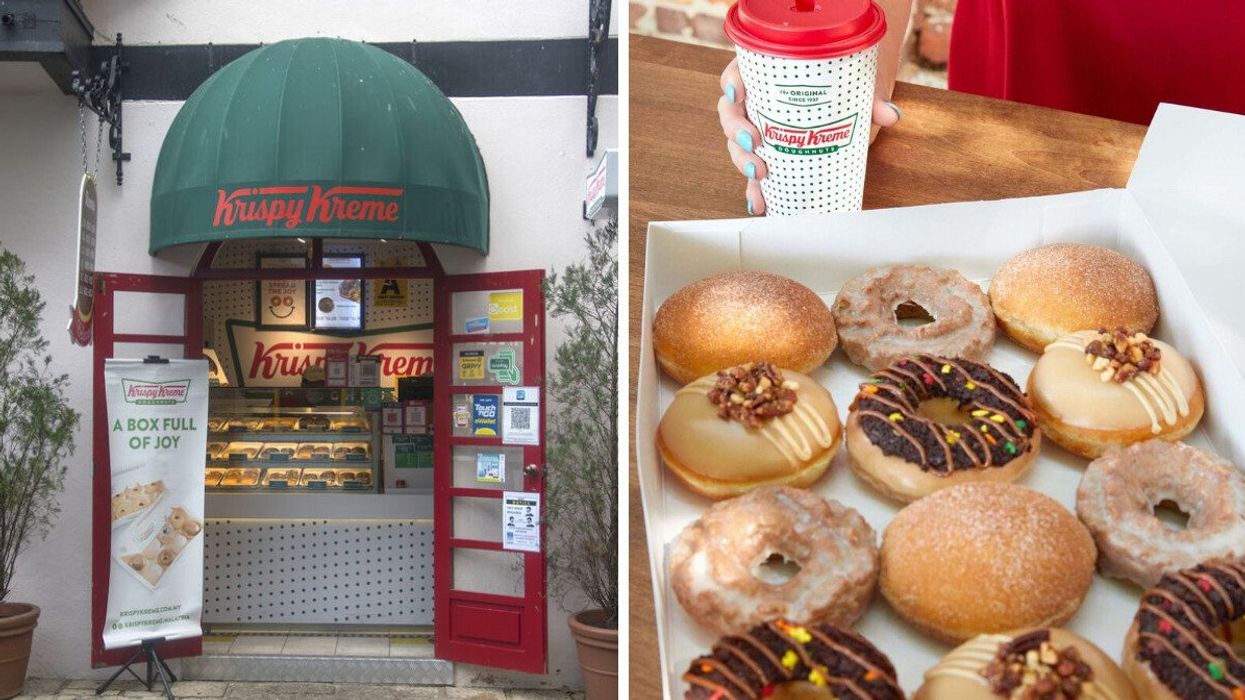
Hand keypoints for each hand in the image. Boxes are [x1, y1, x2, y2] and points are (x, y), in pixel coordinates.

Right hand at [718, 57, 903, 214]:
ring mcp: (762, 130)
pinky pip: (754, 173)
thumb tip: (889, 114)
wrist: (856, 99)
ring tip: (758, 175)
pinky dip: (755, 190)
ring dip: (742, 161)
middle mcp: (758, 101)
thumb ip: (871, 98)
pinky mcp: (771, 156)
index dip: (732, 83)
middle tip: (753, 144)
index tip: (738, 94)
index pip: (738, 73)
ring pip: (737, 145)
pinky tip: (760, 202)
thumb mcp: (857, 86)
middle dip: (736, 131)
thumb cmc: (848, 84)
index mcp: (769, 75)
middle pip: (731, 113)